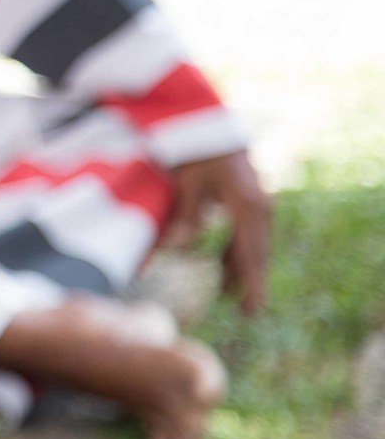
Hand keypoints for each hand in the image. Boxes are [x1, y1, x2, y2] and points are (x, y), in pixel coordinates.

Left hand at [165, 150, 272, 315]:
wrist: (208, 125)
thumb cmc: (197, 152)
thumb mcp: (189, 183)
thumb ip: (187, 216)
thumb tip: (180, 247)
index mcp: (248, 206)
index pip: (251, 253)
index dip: (251, 283)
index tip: (252, 308)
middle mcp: (259, 207)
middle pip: (255, 252)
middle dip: (249, 281)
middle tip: (246, 312)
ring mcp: (255, 204)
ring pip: (250, 244)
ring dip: (239, 267)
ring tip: (227, 295)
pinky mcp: (247, 200)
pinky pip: (244, 232)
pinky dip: (234, 250)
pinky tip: (223, 267)